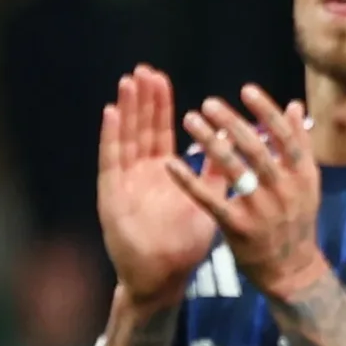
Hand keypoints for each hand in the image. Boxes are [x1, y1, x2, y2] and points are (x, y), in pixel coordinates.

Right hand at [97, 65, 215, 308]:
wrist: (162, 275)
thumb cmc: (183, 241)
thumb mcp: (206, 201)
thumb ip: (216, 173)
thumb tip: (234, 145)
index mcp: (162, 171)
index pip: (161, 130)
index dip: (160, 105)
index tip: (160, 77)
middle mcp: (140, 172)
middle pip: (141, 128)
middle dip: (142, 99)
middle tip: (143, 70)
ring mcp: (124, 181)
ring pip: (125, 138)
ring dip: (126, 110)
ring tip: (128, 82)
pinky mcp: (112, 195)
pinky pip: (111, 161)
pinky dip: (111, 136)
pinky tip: (111, 114)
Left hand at [166, 85, 328, 298]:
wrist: (292, 270)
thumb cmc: (295, 221)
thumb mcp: (306, 183)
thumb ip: (300, 144)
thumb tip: (296, 105)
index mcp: (303, 175)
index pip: (286, 136)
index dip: (266, 111)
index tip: (245, 90)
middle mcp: (285, 190)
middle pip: (256, 149)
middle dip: (230, 123)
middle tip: (207, 103)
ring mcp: (262, 209)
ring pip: (233, 169)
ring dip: (209, 142)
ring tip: (189, 120)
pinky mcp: (239, 227)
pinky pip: (209, 199)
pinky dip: (188, 180)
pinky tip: (170, 163)